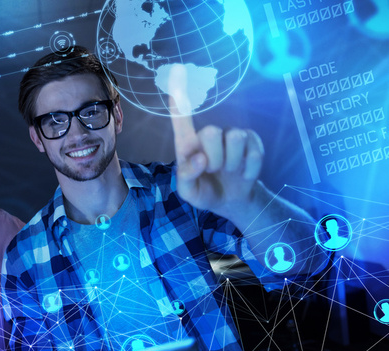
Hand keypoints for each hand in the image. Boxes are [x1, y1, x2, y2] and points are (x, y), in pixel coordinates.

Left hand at [168, 65, 264, 219]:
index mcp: (188, 145)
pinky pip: (254, 152)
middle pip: (212, 132)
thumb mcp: (189, 193)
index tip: (176, 69)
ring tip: (228, 172)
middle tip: (213, 171)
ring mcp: (232, 136)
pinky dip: (248, 170)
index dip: (179, 95)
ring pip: (236, 138)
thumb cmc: (204, 191)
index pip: (182, 119)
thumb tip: (200, 159)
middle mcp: (209, 135)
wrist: (232, 201)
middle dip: (214, 158)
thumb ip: (187, 177)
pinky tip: (242, 174)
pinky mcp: (252, 142)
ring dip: (232, 164)